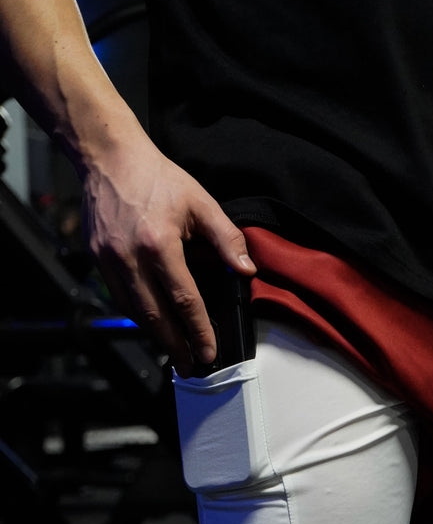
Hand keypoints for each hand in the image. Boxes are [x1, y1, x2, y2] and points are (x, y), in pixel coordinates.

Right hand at [81, 129, 255, 375]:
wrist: (109, 158)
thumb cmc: (157, 178)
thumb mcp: (201, 203)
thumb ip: (227, 239)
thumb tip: (246, 270)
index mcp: (159, 244)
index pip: (184, 300)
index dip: (198, 330)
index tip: (209, 350)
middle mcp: (130, 258)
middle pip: (155, 316)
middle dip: (175, 345)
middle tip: (190, 365)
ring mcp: (109, 260)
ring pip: (133, 311)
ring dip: (154, 335)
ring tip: (173, 351)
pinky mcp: (96, 258)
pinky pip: (118, 297)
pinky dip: (136, 315)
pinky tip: (151, 323)